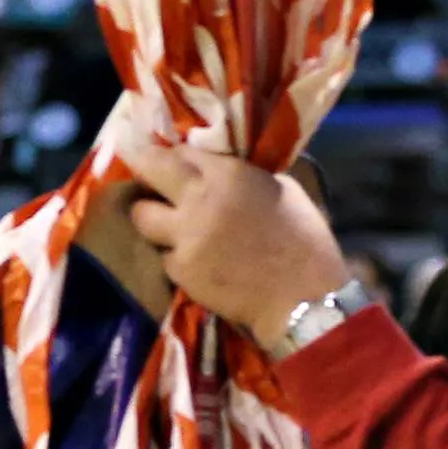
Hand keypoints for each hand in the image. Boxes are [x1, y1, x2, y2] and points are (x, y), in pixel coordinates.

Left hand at [116, 132, 351, 353]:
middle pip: (148, 171)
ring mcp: (182, 235)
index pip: (181, 152)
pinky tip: (196, 261)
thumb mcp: (282, 191)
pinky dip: (176, 256)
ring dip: (152, 218)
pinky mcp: (177, 268)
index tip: (166, 160)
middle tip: (145, 176)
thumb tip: (220, 174)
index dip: (171, 156)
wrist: (302, 296)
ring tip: (168, 224)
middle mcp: (198, 199)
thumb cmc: (304, 240)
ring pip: (142, 217)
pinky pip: (163, 254)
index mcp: (229, 175)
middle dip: (144, 170)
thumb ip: (244, 177)